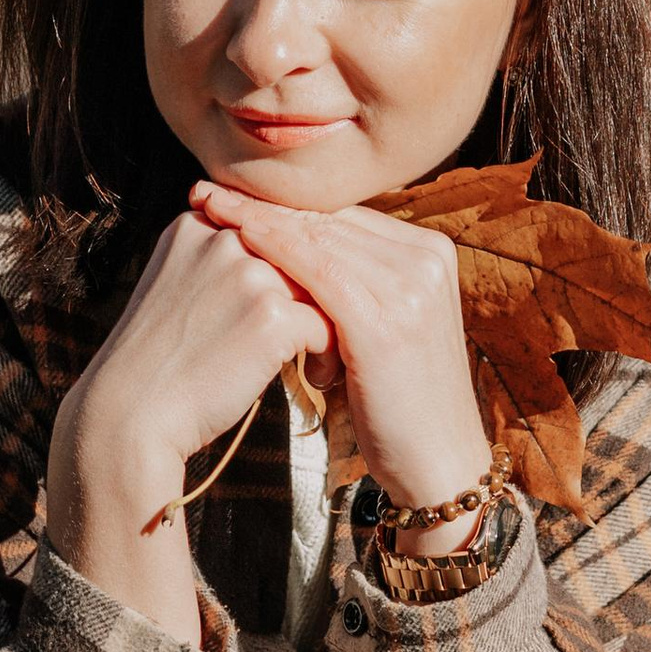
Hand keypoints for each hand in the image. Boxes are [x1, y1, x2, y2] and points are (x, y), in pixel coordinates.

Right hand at [46, 211, 332, 641]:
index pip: (274, 232)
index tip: (289, 327)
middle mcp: (216, 232)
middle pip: (304, 258)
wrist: (123, 438)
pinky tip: (307, 391)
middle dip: (317, 303)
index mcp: (192, 224)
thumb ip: (219, 270)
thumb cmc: (153, 389)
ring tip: (311, 375)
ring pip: (324, 292)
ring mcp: (245, 269)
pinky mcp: (270, 312)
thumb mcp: (178, 307)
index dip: (294, 280)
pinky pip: (330, 326)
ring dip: (326, 335)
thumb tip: (274, 255)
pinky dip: (327, 361)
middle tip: (315, 352)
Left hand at [191, 177, 494, 550]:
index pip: (345, 216)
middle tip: (210, 188)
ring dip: (259, 220)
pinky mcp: (385, 319)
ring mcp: (410, 286)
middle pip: (330, 220)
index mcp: (430, 254)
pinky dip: (274, 250)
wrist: (439, 463)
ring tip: (210, 207)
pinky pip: (318, 271)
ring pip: (319, 238)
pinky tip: (237, 240)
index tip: (236, 191)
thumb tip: (298, 256)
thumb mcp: (385, 330)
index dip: (287, 203)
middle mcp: (426, 260)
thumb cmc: (400, 406)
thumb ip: (359, 285)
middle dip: (266, 203)